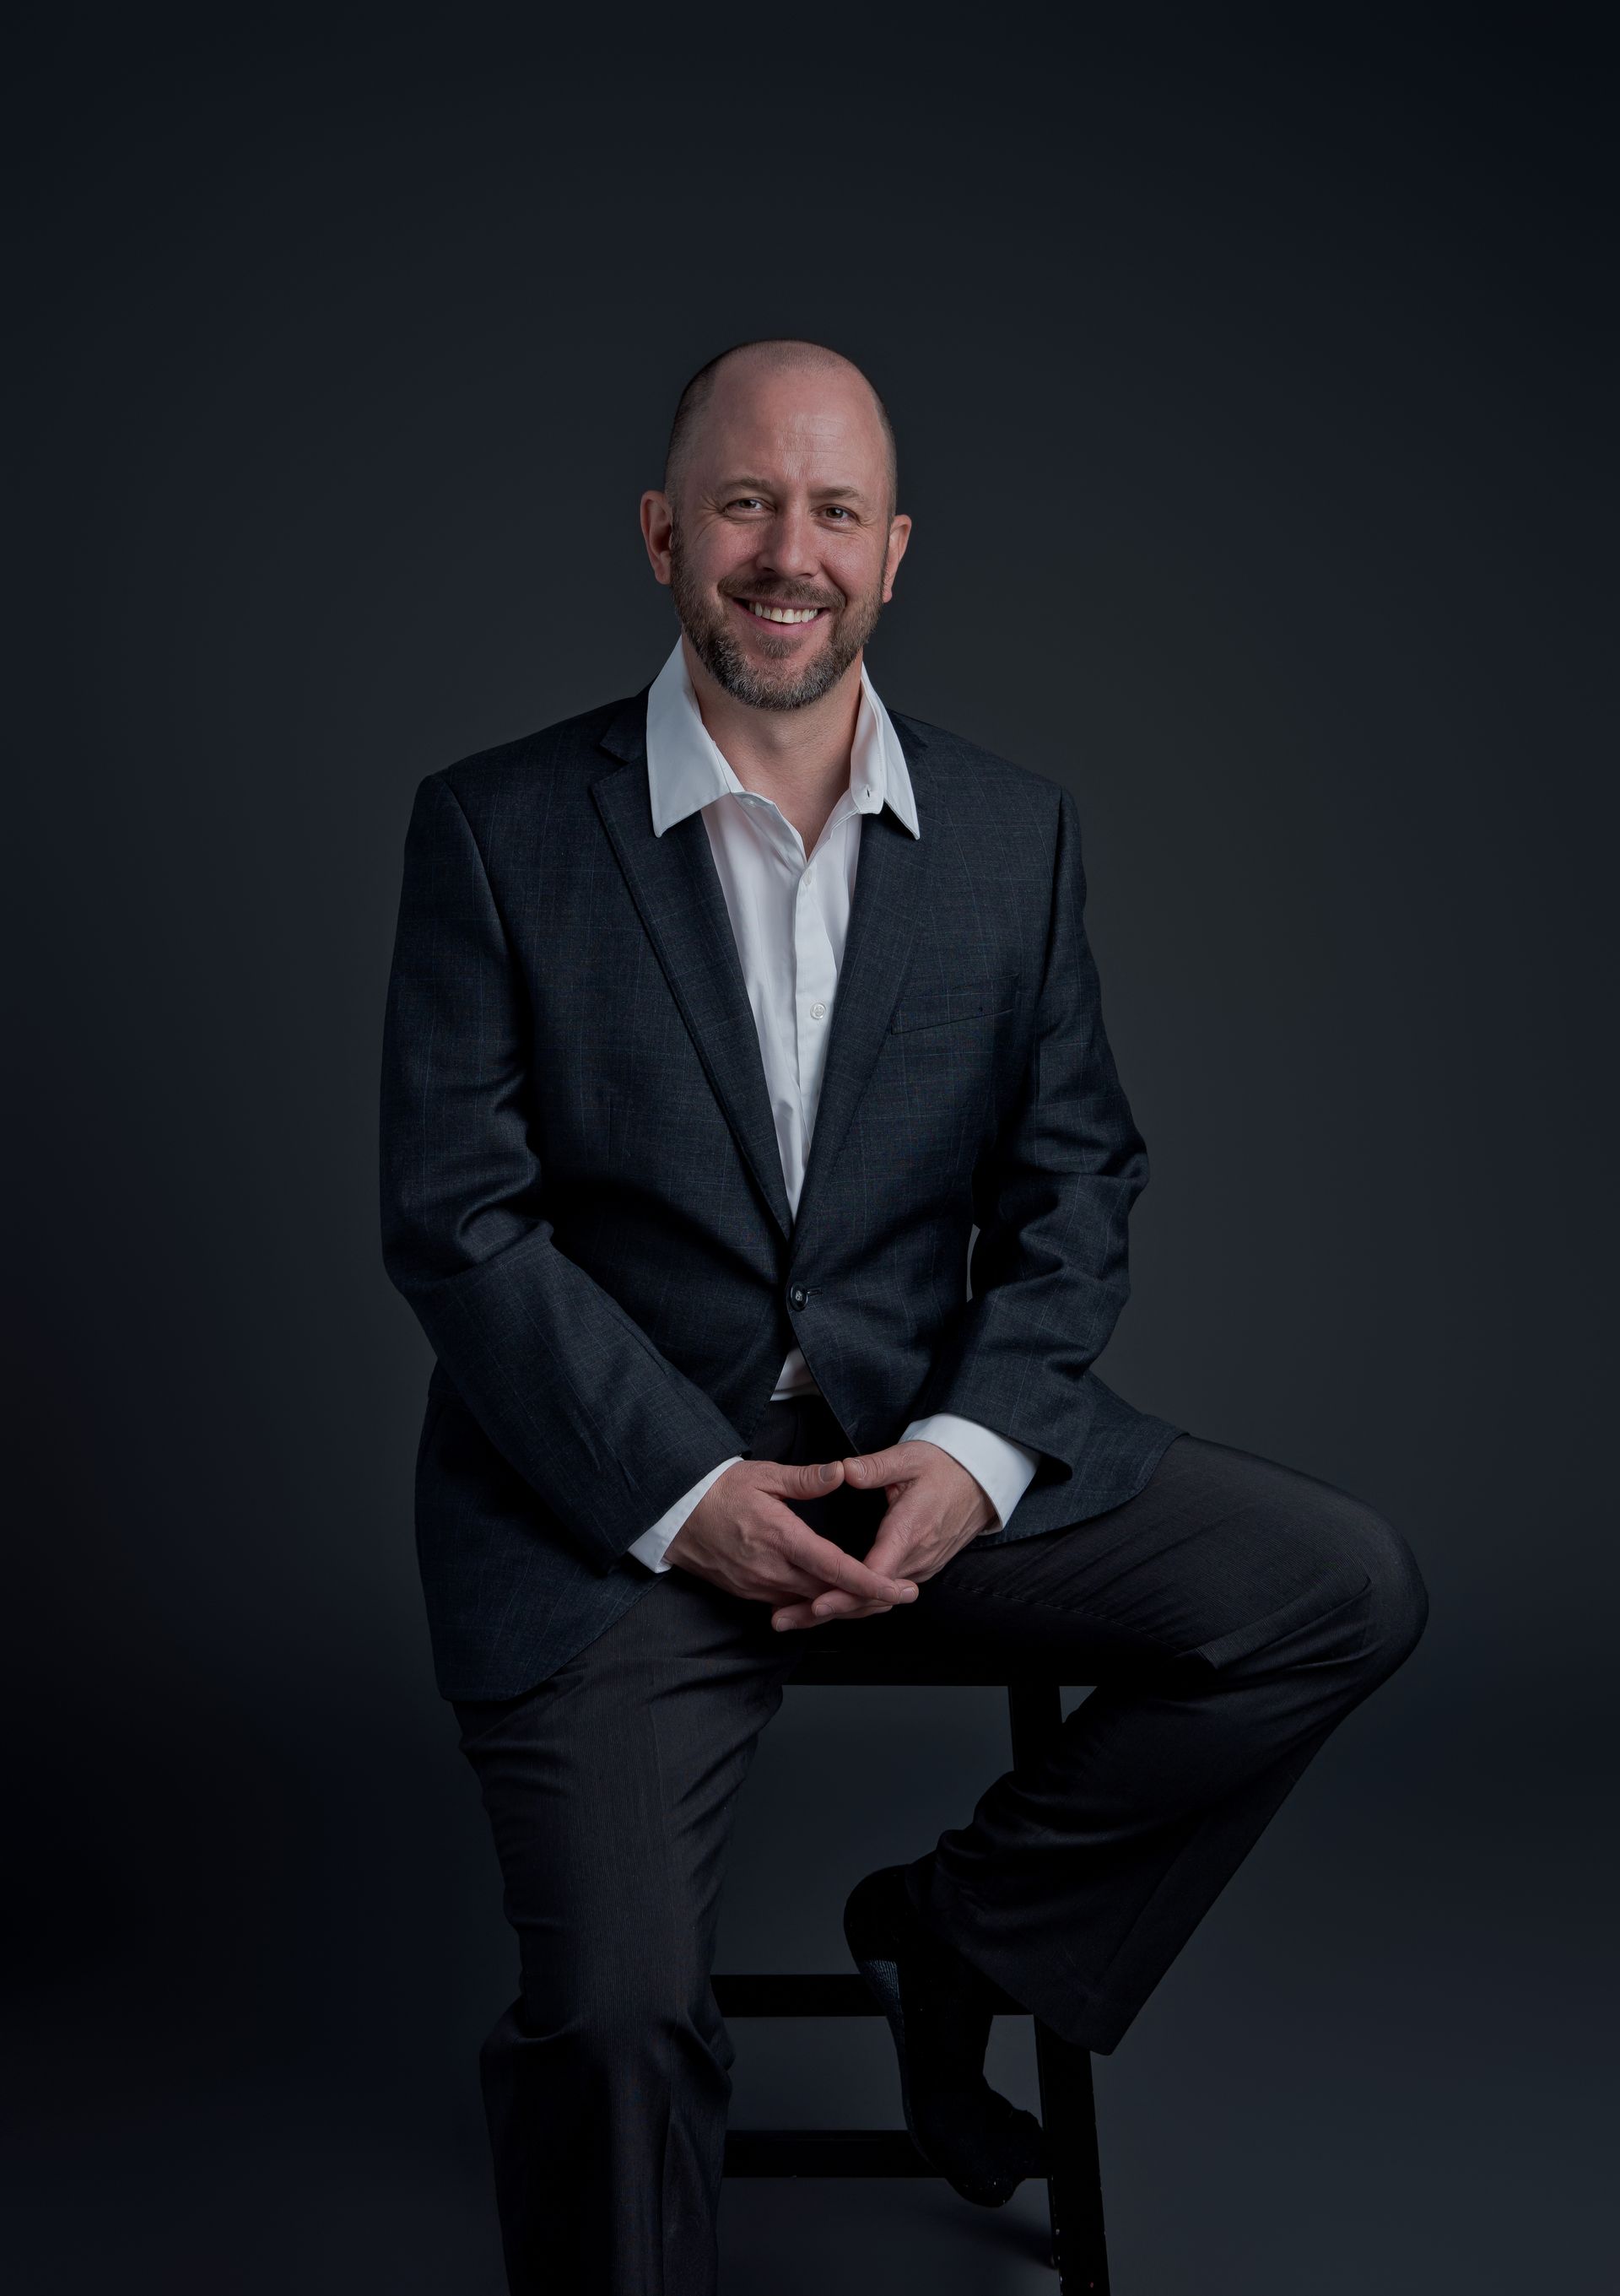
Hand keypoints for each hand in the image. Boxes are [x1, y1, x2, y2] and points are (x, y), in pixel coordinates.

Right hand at [664, 1457, 919, 1619]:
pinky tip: (835, 1598)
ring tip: (879, 1598)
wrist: (674, 1515)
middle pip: (830, 1596)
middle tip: (903, 1595)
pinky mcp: (749, 1593)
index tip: (898, 1590)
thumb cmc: (719, 1491)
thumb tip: (841, 1472)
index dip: (871, 1583)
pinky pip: (790, 1605)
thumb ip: (806, 1478)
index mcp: (781, 1537)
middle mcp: (771, 1569)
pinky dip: (816, 1604)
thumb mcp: (763, 1474)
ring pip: (812, 1606)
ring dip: (844, 1605)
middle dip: (868, 1600)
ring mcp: (759, 1586)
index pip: (835, 1568)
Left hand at [768, 1440, 996, 1630]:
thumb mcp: (909, 1457)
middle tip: (785, 1619)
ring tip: (795, 1619)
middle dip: (827, 1611)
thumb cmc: (945, 1467)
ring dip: (838, 1613)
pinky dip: (856, 1605)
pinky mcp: (920, 1569)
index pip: (875, 1574)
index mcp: (910, 1531)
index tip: (817, 1602)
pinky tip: (830, 1607)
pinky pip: (886, 1595)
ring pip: (877, 1602)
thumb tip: (842, 1471)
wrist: (981, 1480)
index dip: (845, 1592)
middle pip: (869, 1598)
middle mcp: (916, 1558)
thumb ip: (874, 1467)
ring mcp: (920, 1567)